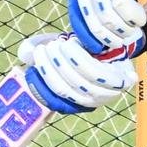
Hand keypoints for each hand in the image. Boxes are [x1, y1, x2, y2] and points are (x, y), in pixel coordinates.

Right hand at [18, 33, 136, 113]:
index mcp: (74, 100)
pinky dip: (81, 60)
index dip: (40, 89)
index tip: (30, 71)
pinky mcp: (121, 82)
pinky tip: (72, 44)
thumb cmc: (80, 47)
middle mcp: (90, 101)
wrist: (114, 42)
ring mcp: (107, 94)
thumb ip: (38, 49)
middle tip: (43, 50)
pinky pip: (98, 74)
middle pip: (66, 91)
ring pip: (81, 83)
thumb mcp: (56, 49)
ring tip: (56, 45)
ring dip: (65, 64)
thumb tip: (25, 52)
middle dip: (50, 70)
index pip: (55, 103)